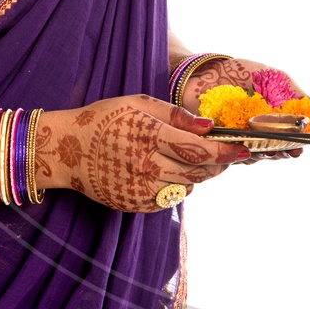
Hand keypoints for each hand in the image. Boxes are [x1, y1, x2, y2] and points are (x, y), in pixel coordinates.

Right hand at [35, 95, 249, 211]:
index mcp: (150, 136)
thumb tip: (208, 125)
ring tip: (192, 158)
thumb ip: (176, 115)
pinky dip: (177, 186)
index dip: (226, 151)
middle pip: (199, 172)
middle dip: (218, 163)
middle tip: (225, 153)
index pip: (200, 149)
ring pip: (188, 188)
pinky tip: (167, 170)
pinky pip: (169, 199)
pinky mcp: (135, 205)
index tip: (244, 149)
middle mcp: (147, 166)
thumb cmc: (104, 119)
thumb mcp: (139, 104)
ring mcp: (141, 189)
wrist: (65, 150)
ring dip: (198, 175)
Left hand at [181, 57, 309, 164]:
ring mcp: (243, 138)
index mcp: (275, 115)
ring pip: (263, 153)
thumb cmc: (239, 72)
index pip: (297, 131)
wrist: (202, 73)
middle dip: (290, 149)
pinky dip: (249, 153)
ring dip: (272, 153)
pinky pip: (240, 156)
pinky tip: (253, 147)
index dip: (309, 136)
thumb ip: (299, 97)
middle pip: (282, 147)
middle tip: (296, 148)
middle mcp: (261, 129)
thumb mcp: (276, 80)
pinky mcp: (225, 144)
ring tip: (276, 148)